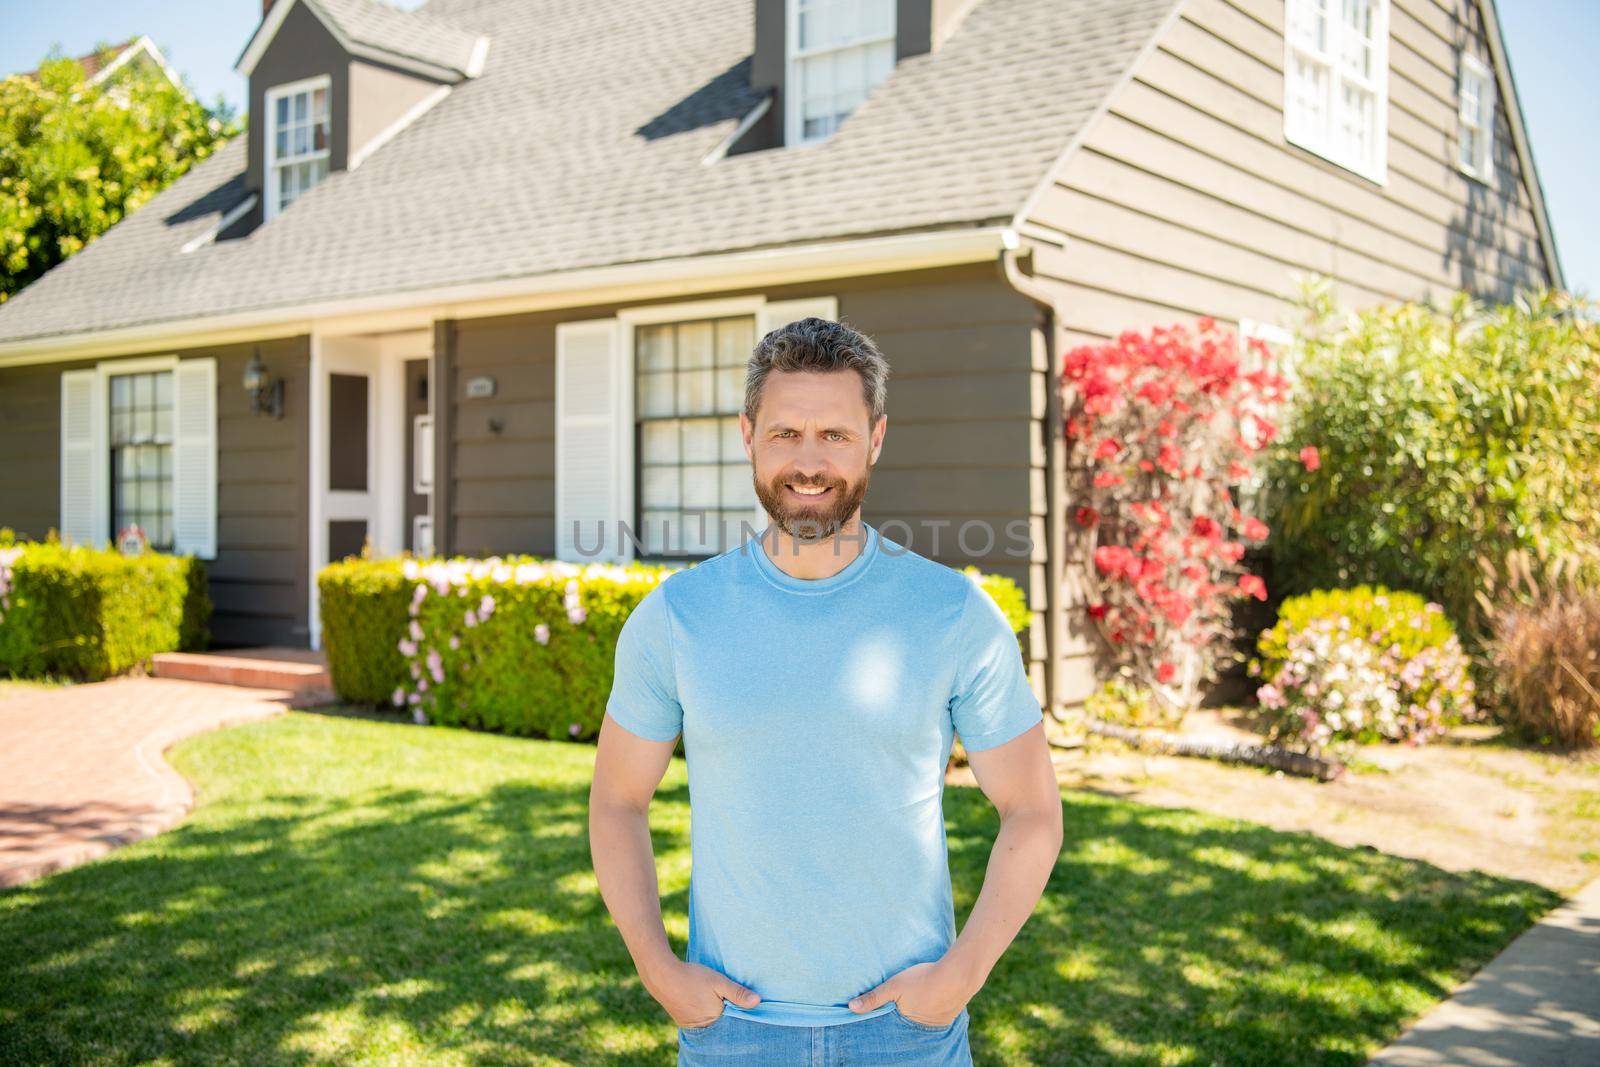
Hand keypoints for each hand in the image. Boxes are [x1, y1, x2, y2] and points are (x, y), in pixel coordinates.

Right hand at [644, 958, 760, 1028]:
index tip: (742, 1003)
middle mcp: (702, 1027)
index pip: (732, 1021)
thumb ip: (738, 993)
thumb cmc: (692, 977)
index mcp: (714, 1020)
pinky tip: (703, 1002)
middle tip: (727, 999)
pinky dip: (703, 1013)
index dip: (739, 1012)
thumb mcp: (719, 981)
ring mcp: (691, 1026)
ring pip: (710, 1022)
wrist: (662, 975)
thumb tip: (758, 1002)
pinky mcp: (683, 1021)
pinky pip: (699, 1020)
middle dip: (727, 1014)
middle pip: (721, 1023)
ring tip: (714, 1000)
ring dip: (714, 1013)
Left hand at [846, 961, 970, 1027]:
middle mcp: (923, 1029)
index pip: (893, 1028)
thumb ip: (873, 998)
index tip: (885, 1016)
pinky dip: (932, 1010)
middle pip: (908, 1025)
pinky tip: (931, 1000)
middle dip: (904, 1019)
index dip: (889, 1022)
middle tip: (901, 1008)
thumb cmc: (923, 979)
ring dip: (919, 1014)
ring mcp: (938, 1024)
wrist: (958, 974)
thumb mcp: (894, 986)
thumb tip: (851, 1007)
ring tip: (916, 1004)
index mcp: (908, 1024)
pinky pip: (936, 1016)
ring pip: (923, 1021)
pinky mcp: (949, 1016)